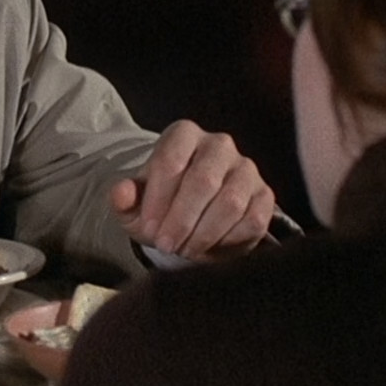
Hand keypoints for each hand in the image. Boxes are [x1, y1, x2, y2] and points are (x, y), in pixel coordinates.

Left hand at [109, 120, 277, 260]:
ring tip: (185, 250)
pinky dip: (229, 241)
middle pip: (203, 181)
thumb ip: (124, 198)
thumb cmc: (161, 206)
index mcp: (183, 135)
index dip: (158, 199)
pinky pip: (252, 220)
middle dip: (182, 219)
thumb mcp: (135, 205)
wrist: (194, 219)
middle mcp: (218, 144)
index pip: (170, 160)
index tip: (149, 229)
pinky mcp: (265, 195)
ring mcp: (246, 168)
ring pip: (230, 202)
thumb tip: (120, 192)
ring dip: (204, 234)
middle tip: (166, 245)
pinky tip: (210, 249)